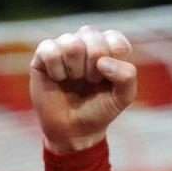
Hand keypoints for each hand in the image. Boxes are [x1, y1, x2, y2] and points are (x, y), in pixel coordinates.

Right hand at [30, 25, 137, 152]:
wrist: (73, 130)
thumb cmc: (99, 110)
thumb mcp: (122, 97)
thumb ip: (127, 76)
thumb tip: (102, 62)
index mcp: (109, 45)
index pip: (117, 43)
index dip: (113, 67)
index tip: (106, 82)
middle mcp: (87, 39)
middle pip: (94, 41)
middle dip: (93, 70)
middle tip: (89, 82)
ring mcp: (65, 43)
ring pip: (72, 45)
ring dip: (75, 71)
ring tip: (74, 80)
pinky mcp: (44, 52)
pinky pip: (51, 51)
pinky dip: (56, 71)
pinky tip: (58, 78)